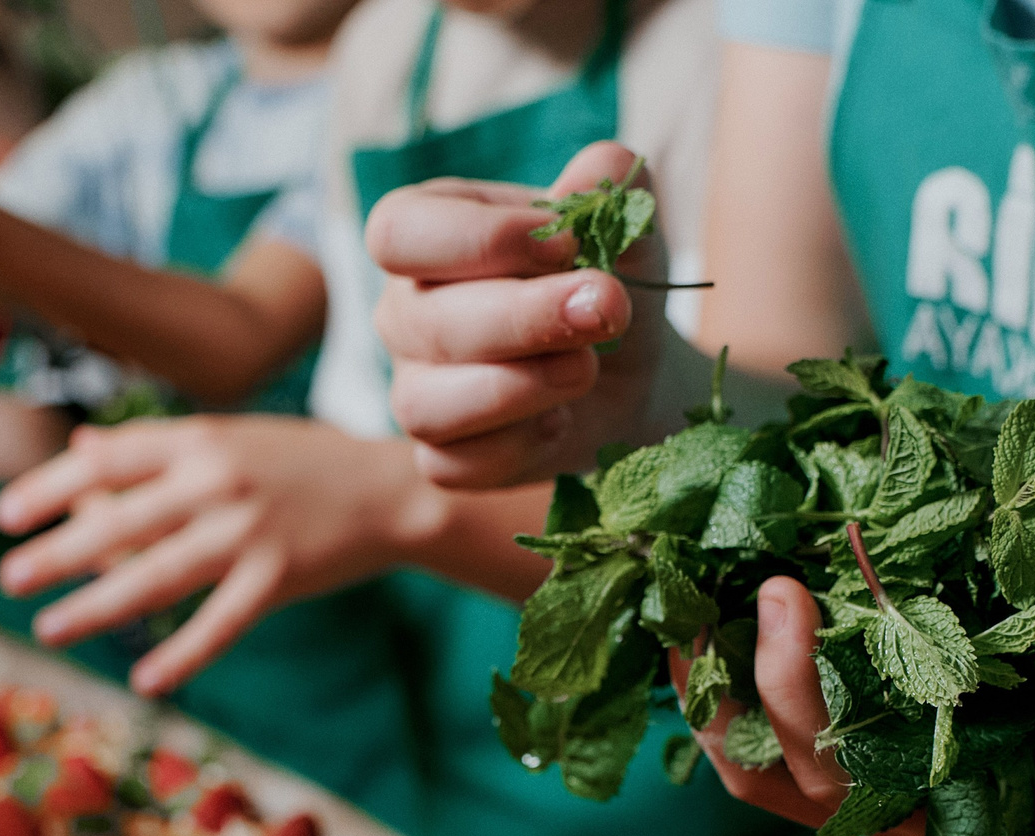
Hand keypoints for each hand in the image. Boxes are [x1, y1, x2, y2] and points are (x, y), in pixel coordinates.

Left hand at [0, 416, 446, 695]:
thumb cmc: (303, 462)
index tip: (7, 516)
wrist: (390, 490)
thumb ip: (157, 446)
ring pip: (157, 574)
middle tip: (11, 577)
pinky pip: (220, 623)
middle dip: (59, 552)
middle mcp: (218, 482)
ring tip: (51, 627)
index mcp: (201, 440)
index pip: (109, 461)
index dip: (51, 488)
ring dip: (98, 605)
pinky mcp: (279, 577)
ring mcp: (248, 532)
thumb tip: (78, 448)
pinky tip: (146, 680)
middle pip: (120, 520)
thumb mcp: (229, 437)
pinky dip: (184, 655)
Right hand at [367, 140, 657, 488]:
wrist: (634, 375)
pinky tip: (562, 420)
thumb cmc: (608, 283)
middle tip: (608, 307)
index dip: (480, 240)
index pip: (400, 230)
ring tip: (588, 368)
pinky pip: (456, 465)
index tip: (568, 244)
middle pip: (425, 322)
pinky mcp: (443, 456)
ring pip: (427, 405)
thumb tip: (600, 171)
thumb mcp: (624, 228)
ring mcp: (415, 389)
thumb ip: (613, 190)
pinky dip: (520, 445)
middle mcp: (405, 312)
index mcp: (427, 235)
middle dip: (526, 316)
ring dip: (521, 387)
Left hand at [678, 579, 1034, 835]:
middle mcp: (903, 818)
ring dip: (710, 694)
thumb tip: (1031, 512)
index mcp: (962, 815)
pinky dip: (739, 682)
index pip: (850, 764)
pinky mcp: (872, 758)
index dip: (804, 678)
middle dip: (745, 677)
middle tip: (740, 575)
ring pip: (759, 769)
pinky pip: (778, 740)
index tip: (797, 587)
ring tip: (677, 601)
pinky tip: (713, 608)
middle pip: (779, 772)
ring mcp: (877, 797)